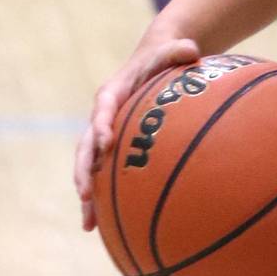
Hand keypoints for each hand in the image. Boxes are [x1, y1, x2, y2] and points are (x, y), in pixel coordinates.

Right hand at [74, 37, 198, 229]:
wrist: (153, 66)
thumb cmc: (164, 60)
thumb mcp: (171, 50)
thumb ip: (179, 50)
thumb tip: (192, 48)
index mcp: (114, 93)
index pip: (104, 108)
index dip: (102, 124)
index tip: (104, 141)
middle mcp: (104, 118)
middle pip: (87, 146)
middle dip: (84, 170)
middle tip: (86, 192)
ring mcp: (106, 136)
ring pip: (91, 168)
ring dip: (89, 193)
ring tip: (89, 222)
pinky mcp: (114, 149)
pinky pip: (105, 175)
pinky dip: (103, 200)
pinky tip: (99, 227)